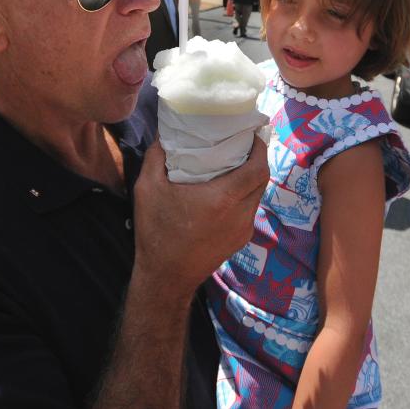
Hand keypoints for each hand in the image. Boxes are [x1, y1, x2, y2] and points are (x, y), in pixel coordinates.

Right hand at [132, 136, 268, 300]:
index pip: (258, 168)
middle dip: (257, 159)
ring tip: (233, 164)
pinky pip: (249, 210)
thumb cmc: (156, 231)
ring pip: (257, 196)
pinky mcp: (240, 241)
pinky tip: (226, 191)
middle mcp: (240, 214)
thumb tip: (166, 131)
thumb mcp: (147, 188)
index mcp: (223, 199)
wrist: (165, 277)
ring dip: (250, 178)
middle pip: (262, 180)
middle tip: (242, 144)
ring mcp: (243, 230)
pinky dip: (243, 196)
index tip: (251, 133)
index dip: (260, 148)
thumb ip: (158, 155)